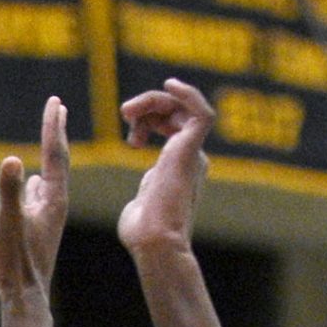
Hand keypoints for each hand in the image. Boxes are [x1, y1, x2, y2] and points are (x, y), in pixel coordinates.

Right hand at [0, 97, 68, 303]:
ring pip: (50, 176)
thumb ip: (9, 191)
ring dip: (49, 154)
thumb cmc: (17, 261)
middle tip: (57, 106)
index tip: (54, 100)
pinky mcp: (39, 226)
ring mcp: (47, 214)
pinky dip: (39, 177)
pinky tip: (35, 180)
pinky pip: (41, 193)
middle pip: (57, 160)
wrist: (27, 294)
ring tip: (50, 137)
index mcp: (53, 198)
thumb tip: (9, 159)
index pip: (54, 154)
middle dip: (56, 132)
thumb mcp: (9, 222)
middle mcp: (55, 202)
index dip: (52, 126)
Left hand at [117, 79, 213, 258]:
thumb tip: (142, 199)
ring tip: (127, 111)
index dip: (148, 119)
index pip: (170, 124)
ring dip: (153, 100)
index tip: (131, 136)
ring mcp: (193, 153)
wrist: (153, 242)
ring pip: (182, 107)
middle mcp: (191, 156)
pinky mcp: (192, 151)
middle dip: (149, 105)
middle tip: (125, 113)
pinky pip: (202, 113)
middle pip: (175, 111)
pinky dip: (188, 94)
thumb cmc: (142, 232)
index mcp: (179, 165)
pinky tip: (169, 84)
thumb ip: (145, 191)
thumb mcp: (140, 203)